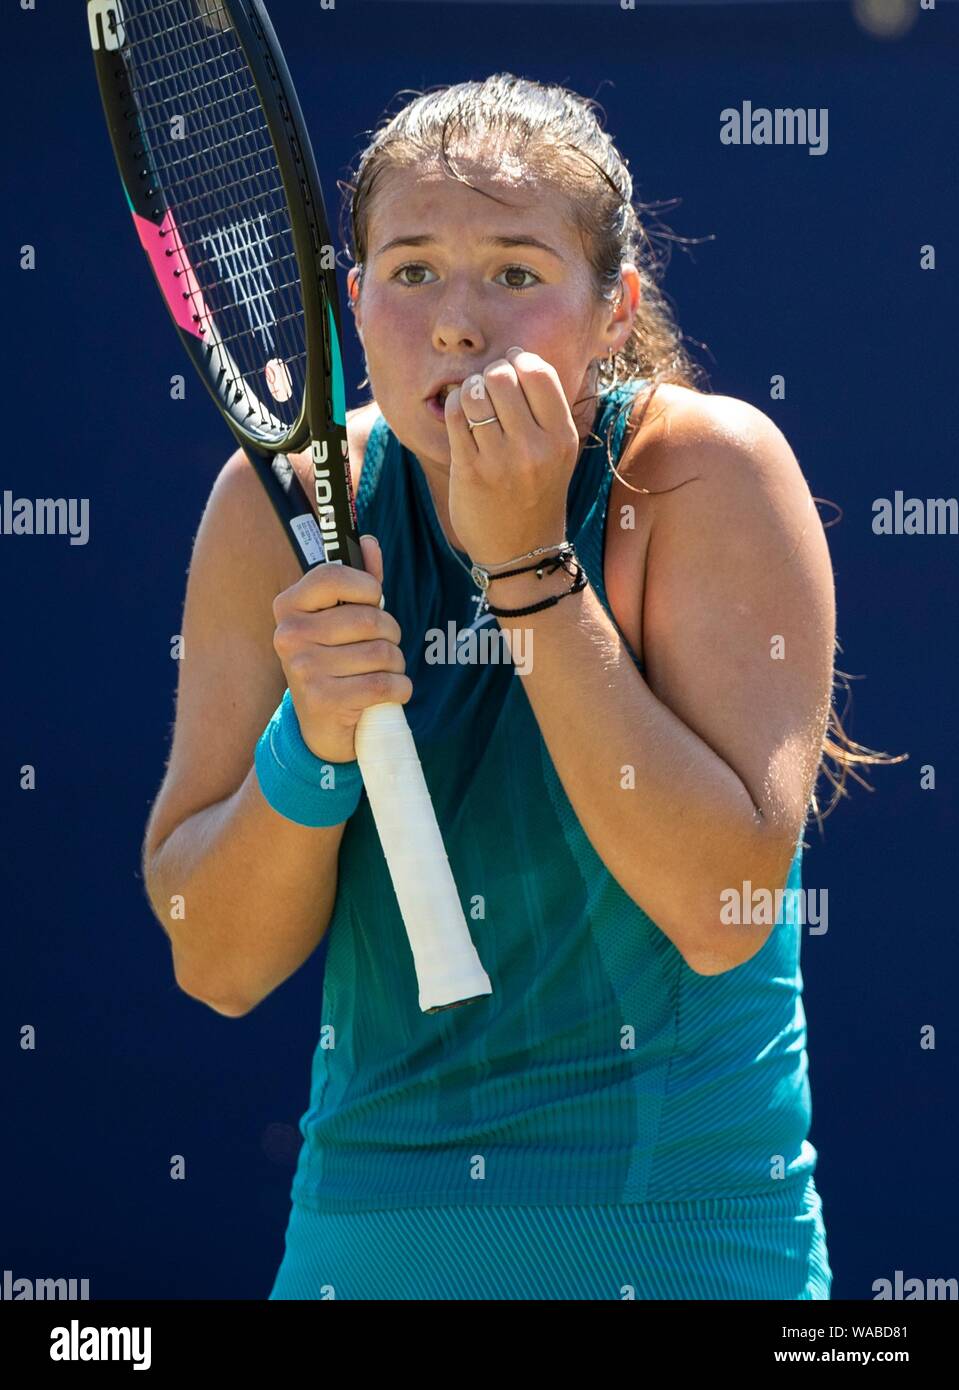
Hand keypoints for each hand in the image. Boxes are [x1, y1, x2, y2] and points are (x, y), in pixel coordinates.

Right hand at [271, 535, 411, 763]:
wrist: (321, 727)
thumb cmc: (336, 662)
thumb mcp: (342, 620)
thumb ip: (358, 582)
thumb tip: (369, 542)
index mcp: (289, 606)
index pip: (335, 575)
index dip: (367, 587)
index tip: (372, 601)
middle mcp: (289, 635)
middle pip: (370, 618)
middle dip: (391, 634)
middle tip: (382, 648)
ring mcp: (303, 669)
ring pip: (383, 653)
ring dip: (396, 665)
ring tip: (380, 673)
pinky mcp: (323, 700)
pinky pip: (385, 684)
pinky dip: (400, 689)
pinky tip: (389, 693)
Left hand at [443, 346, 580, 565]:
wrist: (522, 552)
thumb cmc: (537, 493)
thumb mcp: (559, 452)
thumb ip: (544, 409)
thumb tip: (516, 357)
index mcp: (562, 437)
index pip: (539, 372)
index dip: (519, 360)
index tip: (512, 367)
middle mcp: (535, 447)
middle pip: (502, 376)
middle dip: (491, 374)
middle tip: (490, 390)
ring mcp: (500, 459)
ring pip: (475, 391)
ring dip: (470, 389)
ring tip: (474, 404)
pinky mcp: (470, 470)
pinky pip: (455, 414)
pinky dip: (455, 405)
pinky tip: (461, 416)